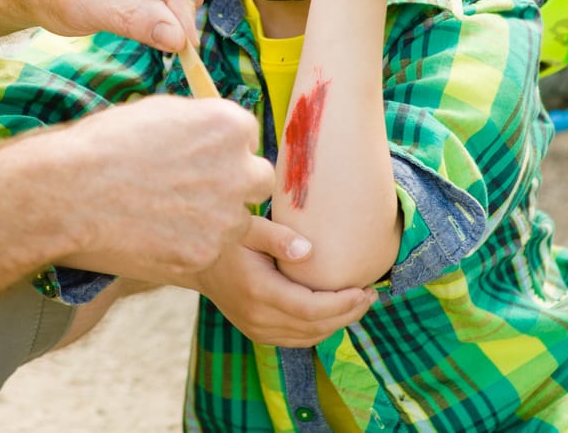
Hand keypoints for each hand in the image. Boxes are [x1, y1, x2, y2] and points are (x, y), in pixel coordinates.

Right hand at [56, 96, 272, 281]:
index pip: (248, 138)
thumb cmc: (107, 144)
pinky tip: (154, 233)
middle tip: (194, 189)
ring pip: (236, 220)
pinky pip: (209, 249)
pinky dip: (189, 245)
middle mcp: (239, 170)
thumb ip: (200, 122)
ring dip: (213, 218)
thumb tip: (215, 130)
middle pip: (257, 180)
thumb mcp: (160, 111)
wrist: (71, 191)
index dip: (224, 150)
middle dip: (233, 184)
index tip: (201, 158)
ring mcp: (226, 217)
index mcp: (229, 125)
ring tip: (164, 212)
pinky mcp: (207, 254)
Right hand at [189, 218, 375, 346]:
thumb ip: (276, 236)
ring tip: (360, 302)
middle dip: (348, 314)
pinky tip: (335, 311)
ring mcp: (256, 329)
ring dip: (338, 323)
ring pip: (308, 337)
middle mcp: (258, 318)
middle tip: (371, 294)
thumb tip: (309, 250)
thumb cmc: (224, 240)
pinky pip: (297, 338)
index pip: (310, 309)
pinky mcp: (257, 332)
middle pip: (315, 327)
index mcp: (259, 292)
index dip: (342, 304)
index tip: (364, 288)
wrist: (195, 264)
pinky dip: (320, 328)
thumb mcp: (246, 228)